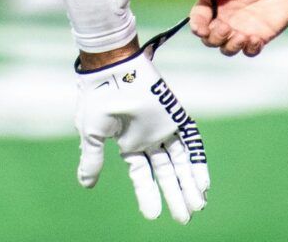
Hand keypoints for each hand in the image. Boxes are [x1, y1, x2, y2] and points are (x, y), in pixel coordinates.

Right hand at [75, 33, 208, 222]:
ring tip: (197, 206)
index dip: (147, 194)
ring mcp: (164, 129)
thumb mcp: (92, 133)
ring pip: (180, 163)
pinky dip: (197, 163)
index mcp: (128, 143)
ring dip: (189, 184)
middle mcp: (149, 139)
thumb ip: (92, 159)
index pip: (142, 174)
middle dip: (175, 195)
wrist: (113, 69)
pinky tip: (202, 183)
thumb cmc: (98, 98)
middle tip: (185, 218)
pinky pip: (191, 143)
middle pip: (165, 173)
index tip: (152, 216)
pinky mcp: (176, 117)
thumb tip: (85, 185)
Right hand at [187, 0, 287, 55]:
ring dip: (229, 47)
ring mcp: (243, 27)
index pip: (199, 17)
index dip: (197, 25)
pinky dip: (249, 49)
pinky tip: (256, 39)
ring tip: (241, 36)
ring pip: (227, 48)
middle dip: (213, 37)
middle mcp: (226, 16)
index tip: (202, 28)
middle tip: (226, 28)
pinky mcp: (260, 35)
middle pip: (209, 37)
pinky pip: (249, 51)